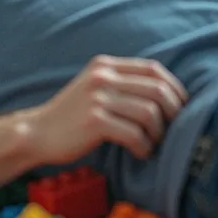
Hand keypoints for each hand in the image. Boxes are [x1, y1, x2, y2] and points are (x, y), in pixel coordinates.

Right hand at [31, 55, 187, 164]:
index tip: (179, 109)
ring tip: (151, 144)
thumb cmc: (71, 116)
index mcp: (104, 65)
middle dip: (173, 114)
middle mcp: (102, 76)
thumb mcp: (94, 87)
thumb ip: (122, 83)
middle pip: (157, 90)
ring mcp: (97, 97)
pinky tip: (139, 153)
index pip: (154, 69)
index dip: (174, 89)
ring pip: (150, 113)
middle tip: (170, 131)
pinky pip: (135, 134)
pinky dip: (144, 147)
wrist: (37, 132)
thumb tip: (166, 95)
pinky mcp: (94, 120)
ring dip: (158, 134)